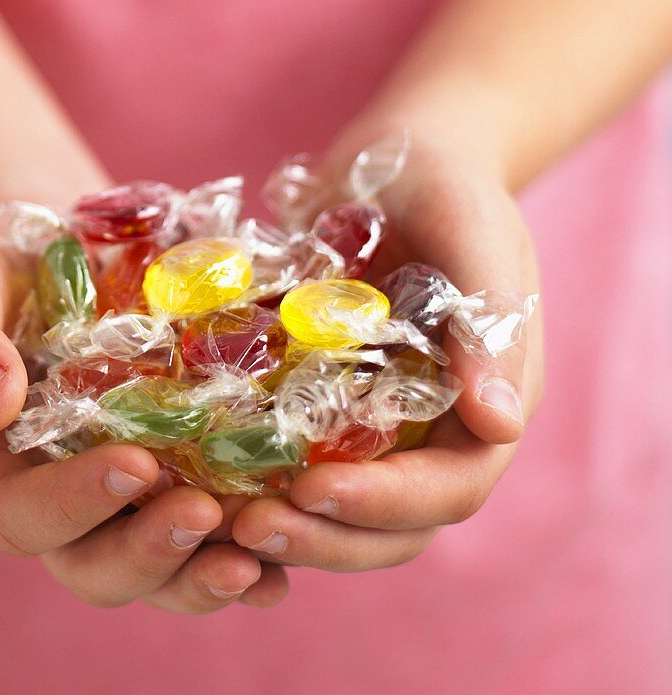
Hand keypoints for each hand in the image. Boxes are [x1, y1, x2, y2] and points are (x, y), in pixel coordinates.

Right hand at [0, 214, 288, 611]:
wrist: (55, 245)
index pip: (18, 516)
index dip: (73, 504)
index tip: (133, 464)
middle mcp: (52, 503)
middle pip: (93, 565)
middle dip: (149, 552)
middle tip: (203, 513)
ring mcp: (118, 500)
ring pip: (157, 568)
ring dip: (205, 571)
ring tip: (258, 558)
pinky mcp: (173, 479)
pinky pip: (207, 535)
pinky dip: (246, 554)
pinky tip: (284, 554)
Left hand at [230, 135, 542, 570]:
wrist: (402, 158)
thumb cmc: (448, 184)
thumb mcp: (473, 233)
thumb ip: (489, 322)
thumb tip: (499, 427)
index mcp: (487, 402)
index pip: (452, 486)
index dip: (387, 503)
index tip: (314, 491)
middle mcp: (438, 428)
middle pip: (393, 522)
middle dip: (324, 535)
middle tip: (245, 527)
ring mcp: (381, 420)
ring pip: (340, 504)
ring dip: (285, 522)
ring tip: (215, 514)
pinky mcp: (328, 400)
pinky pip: (295, 455)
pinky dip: (254, 474)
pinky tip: (196, 469)